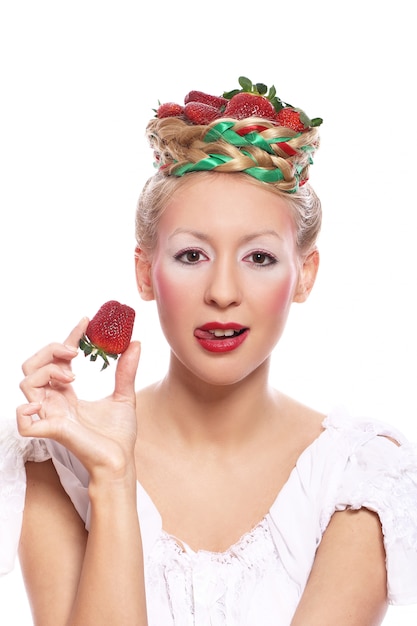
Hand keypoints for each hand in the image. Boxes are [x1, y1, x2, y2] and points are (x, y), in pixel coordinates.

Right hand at [17, 318, 140, 479]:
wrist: (120, 461)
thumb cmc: (118, 436)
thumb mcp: (123, 396)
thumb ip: (125, 371)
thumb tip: (136, 343)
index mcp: (66, 394)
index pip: (58, 359)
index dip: (68, 337)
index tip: (86, 321)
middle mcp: (54, 402)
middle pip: (32, 366)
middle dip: (49, 350)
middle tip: (75, 351)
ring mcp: (49, 415)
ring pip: (26, 383)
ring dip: (47, 370)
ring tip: (72, 374)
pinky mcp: (50, 431)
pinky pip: (22, 419)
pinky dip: (26, 408)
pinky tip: (46, 400)